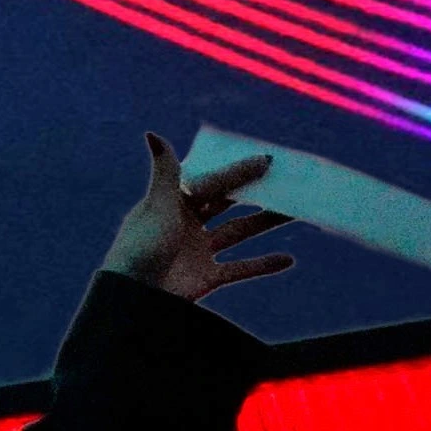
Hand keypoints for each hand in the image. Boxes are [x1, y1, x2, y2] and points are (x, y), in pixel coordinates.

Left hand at [102, 133, 295, 301]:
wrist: (135, 298)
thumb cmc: (140, 247)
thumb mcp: (157, 207)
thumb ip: (166, 172)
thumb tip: (153, 133)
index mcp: (173, 203)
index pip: (212, 182)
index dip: (237, 171)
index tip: (267, 160)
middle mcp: (187, 224)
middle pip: (228, 205)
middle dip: (256, 194)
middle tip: (286, 182)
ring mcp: (198, 250)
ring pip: (239, 232)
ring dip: (266, 223)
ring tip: (295, 212)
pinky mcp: (207, 276)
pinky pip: (241, 268)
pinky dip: (264, 264)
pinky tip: (288, 259)